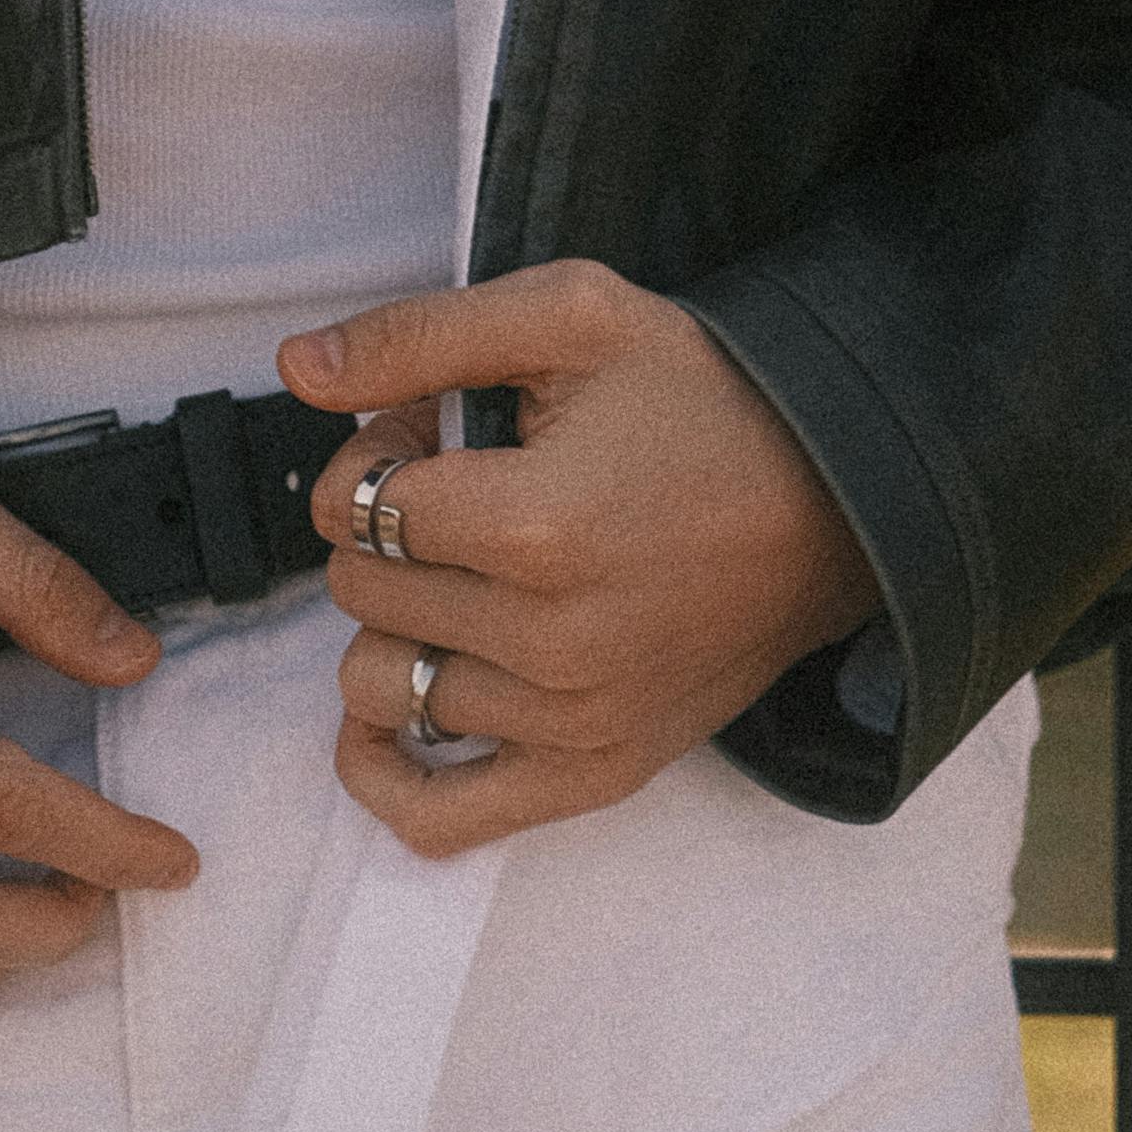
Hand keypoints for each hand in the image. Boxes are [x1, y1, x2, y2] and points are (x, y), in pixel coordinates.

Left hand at [282, 263, 875, 862]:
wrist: (832, 500)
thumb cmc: (702, 400)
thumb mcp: (571, 316)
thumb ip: (421, 335)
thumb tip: (300, 365)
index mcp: (536, 526)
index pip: (356, 504)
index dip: (376, 448)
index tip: (432, 429)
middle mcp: (550, 643)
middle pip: (360, 592)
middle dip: (382, 528)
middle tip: (457, 489)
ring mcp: (571, 723)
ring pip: (379, 686)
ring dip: (396, 622)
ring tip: (467, 572)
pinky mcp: (594, 774)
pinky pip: (437, 816)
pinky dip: (387, 771)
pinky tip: (404, 705)